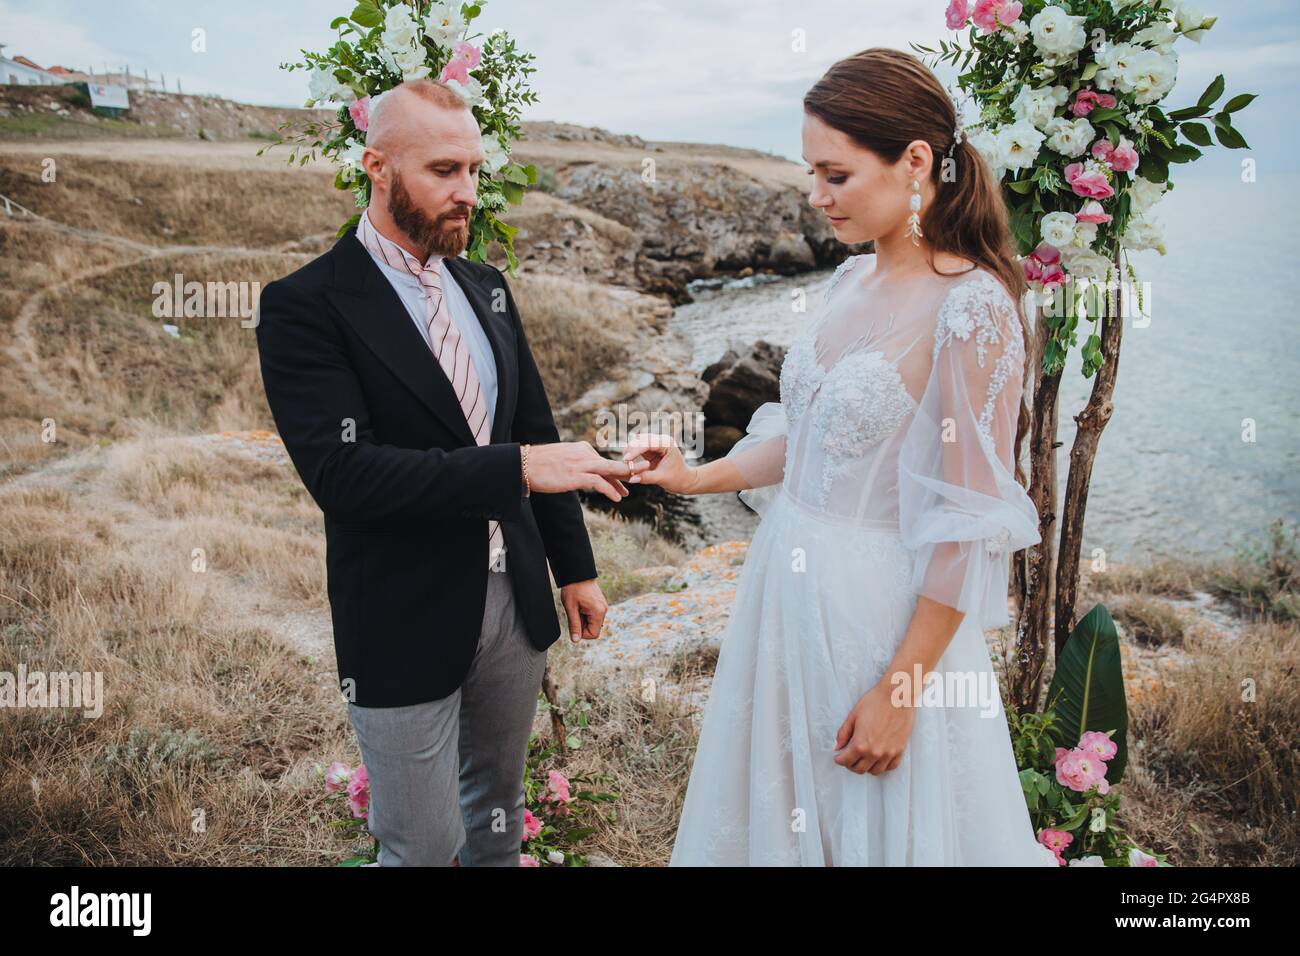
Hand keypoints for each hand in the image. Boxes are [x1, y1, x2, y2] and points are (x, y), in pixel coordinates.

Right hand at [527, 441, 648, 502]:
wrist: (523, 465)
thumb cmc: (539, 465)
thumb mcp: (561, 460)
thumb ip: (575, 464)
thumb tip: (582, 474)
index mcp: (581, 448)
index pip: (603, 460)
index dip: (616, 471)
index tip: (625, 479)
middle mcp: (584, 453)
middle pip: (611, 462)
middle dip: (629, 469)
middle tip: (643, 474)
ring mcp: (580, 464)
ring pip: (610, 470)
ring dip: (624, 479)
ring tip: (633, 488)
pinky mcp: (575, 475)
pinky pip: (599, 482)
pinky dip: (610, 489)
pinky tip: (617, 498)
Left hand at [560, 579, 606, 642]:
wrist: (578, 574)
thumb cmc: (573, 589)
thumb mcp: (571, 608)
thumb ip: (574, 625)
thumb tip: (576, 640)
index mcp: (598, 612)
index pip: (593, 634)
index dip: (582, 633)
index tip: (574, 623)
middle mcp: (603, 610)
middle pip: (594, 629)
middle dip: (583, 625)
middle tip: (575, 613)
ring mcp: (603, 606)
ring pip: (594, 622)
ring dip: (584, 619)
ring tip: (578, 608)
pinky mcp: (601, 604)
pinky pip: (595, 615)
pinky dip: (587, 614)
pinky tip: (581, 605)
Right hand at [620, 432, 696, 494]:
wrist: (684, 480)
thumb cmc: (677, 479)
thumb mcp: (662, 478)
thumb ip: (646, 477)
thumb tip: (631, 479)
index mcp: (667, 443)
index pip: (648, 443)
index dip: (635, 450)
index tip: (625, 459)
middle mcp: (660, 440)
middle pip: (640, 440)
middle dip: (630, 450)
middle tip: (622, 463)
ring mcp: (654, 444)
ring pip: (636, 443)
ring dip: (629, 452)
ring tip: (624, 464)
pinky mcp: (649, 450)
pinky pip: (636, 449)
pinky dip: (631, 455)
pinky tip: (626, 463)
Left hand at [832, 681, 915, 774]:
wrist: (897, 697)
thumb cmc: (875, 702)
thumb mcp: (853, 716)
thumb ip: (843, 734)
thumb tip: (837, 746)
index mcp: (860, 744)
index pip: (846, 761)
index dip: (839, 760)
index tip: (838, 757)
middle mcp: (874, 752)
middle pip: (859, 769)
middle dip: (851, 765)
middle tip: (849, 758)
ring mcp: (888, 753)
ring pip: (875, 771)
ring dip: (867, 767)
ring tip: (863, 758)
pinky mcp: (899, 750)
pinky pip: (891, 767)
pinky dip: (883, 766)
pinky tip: (878, 759)